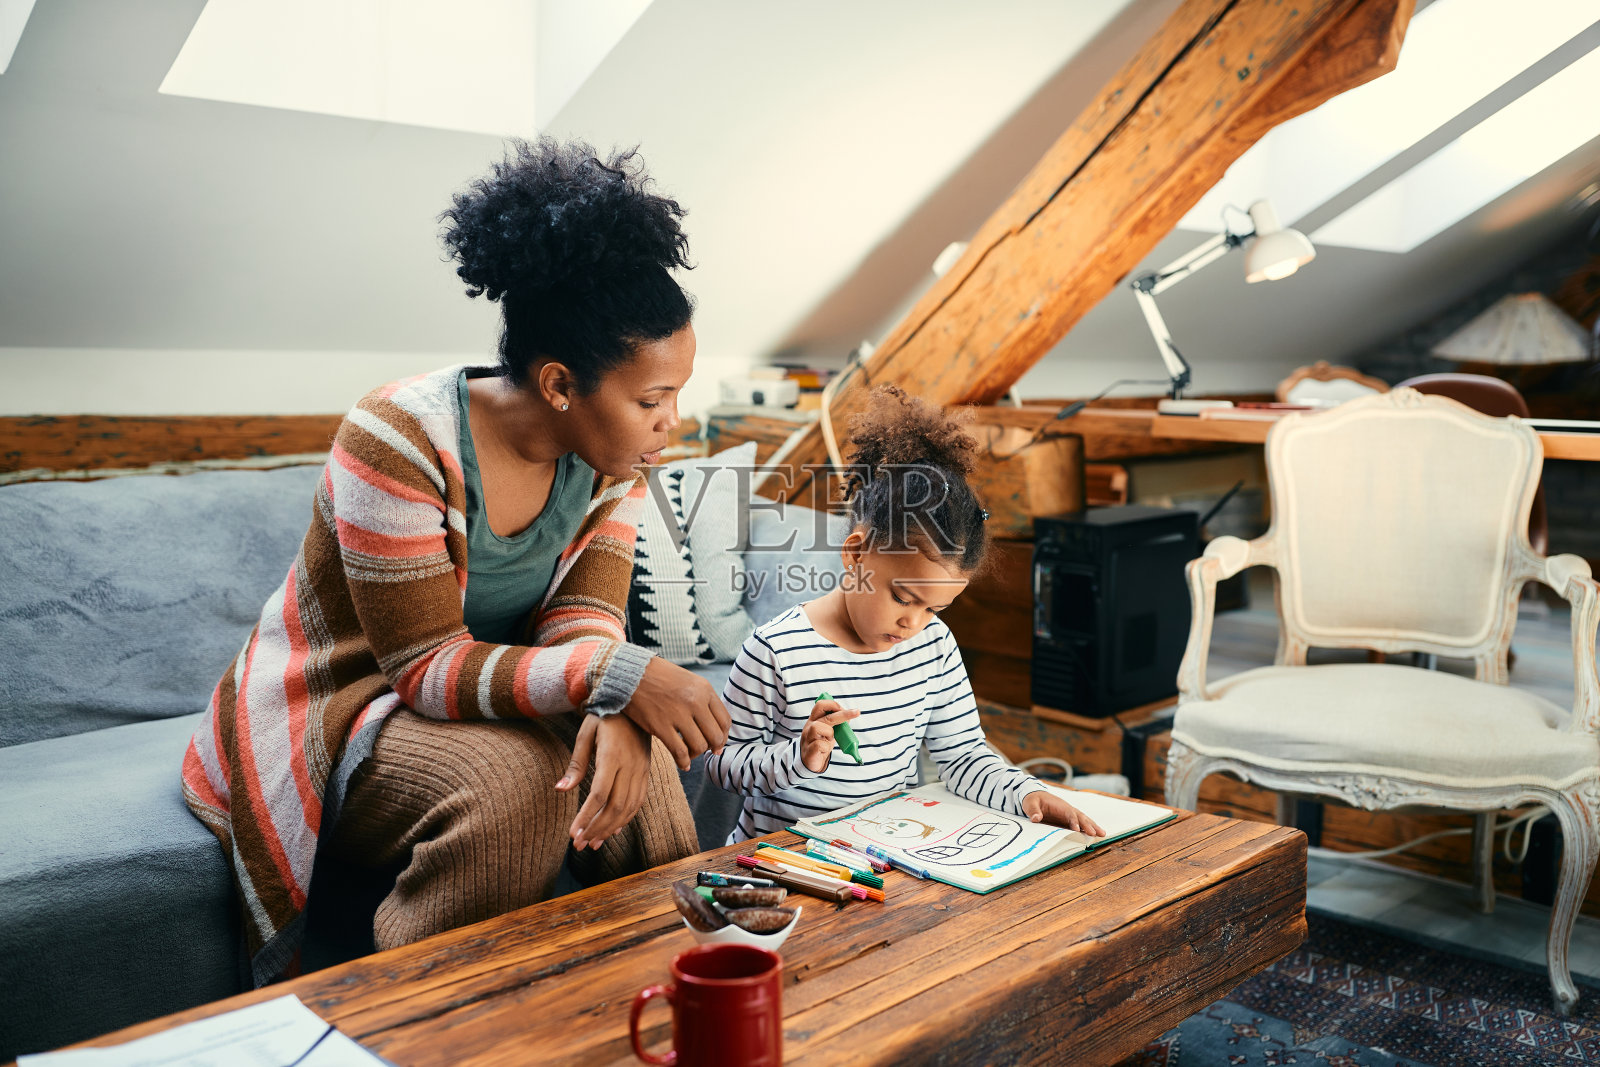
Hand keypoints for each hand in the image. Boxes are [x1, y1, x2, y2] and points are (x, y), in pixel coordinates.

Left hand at [557, 713, 651, 848]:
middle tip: (580, 845)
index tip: (573, 834)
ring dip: (610, 829)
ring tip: (593, 843)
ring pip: (629, 808)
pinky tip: (613, 830)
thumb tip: (560, 790)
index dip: (586, 818)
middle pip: (615, 807)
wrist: (633, 702)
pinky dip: (626, 819)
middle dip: (596, 830)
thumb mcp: (585, 734)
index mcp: (612, 756)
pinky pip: (638, 801)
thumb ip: (576, 765)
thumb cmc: (604, 717)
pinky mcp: (646, 773)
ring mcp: (641, 770)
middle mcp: (631, 766)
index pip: (599, 795)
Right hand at [622, 657, 732, 770]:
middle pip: (715, 736)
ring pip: (699, 746)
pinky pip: (679, 751)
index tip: (717, 744)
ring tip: (689, 754)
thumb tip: (714, 728)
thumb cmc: (659, 677)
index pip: (724, 721)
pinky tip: (682, 764)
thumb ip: (702, 700)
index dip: (723, 737)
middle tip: (705, 751)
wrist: (631, 673)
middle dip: (712, 748)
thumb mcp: (688, 680)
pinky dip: (683, 761)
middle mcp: (695, 701)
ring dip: (696, 754)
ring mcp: (678, 714)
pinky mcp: (660, 726)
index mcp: (704, 689)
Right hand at [801, 698, 859, 773]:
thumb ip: (837, 723)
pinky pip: (819, 744)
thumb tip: (851, 714)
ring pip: (818, 727)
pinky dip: (826, 747)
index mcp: (814, 720)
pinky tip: (825, 750)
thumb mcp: (829, 732)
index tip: (844, 709)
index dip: (833, 705)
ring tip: (830, 739)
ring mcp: (807, 738)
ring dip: (830, 733)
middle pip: (825, 716)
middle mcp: (809, 726)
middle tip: (856, 713)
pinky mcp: (809, 750)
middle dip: (843, 714)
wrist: (810, 763)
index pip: (820, 705)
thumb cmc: (821, 745)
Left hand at [1022, 791, 1104, 836]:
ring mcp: (1068, 815)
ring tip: (1102, 834)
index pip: (1069, 813)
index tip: (1077, 830)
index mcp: (1059, 805)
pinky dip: (1088, 828)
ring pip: (1083, 820)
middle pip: (1080, 817)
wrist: (1034, 796)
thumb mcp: (1030, 803)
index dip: (1074, 821)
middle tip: (1097, 833)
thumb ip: (1033, 811)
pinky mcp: (1067, 820)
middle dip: (1089, 825)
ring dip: (1092, 826)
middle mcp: (1067, 809)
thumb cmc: (1032, 799)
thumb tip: (1036, 818)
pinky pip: (1080, 824)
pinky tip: (1095, 834)